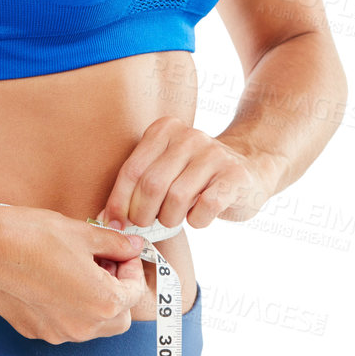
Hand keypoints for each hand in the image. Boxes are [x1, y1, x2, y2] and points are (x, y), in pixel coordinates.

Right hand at [0, 203, 151, 343]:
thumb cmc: (31, 236)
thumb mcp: (82, 233)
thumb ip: (114, 244)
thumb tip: (133, 246)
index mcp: (102, 302)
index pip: (135, 293)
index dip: (132, 268)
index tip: (122, 252)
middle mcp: (82, 326)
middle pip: (119, 318)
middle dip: (118, 291)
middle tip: (104, 262)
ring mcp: (56, 333)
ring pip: (91, 325)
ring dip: (94, 302)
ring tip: (77, 270)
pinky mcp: (34, 331)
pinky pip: (63, 324)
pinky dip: (67, 307)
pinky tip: (53, 280)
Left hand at [96, 117, 279, 231]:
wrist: (250, 168)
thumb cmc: (195, 177)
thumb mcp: (165, 170)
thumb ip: (136, 187)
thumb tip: (104, 218)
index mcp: (165, 130)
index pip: (131, 170)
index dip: (118, 202)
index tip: (114, 224)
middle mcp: (190, 137)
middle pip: (151, 185)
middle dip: (142, 214)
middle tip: (145, 225)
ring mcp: (215, 155)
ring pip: (176, 198)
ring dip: (169, 219)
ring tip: (173, 219)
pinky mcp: (234, 176)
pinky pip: (205, 207)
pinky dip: (196, 221)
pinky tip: (198, 218)